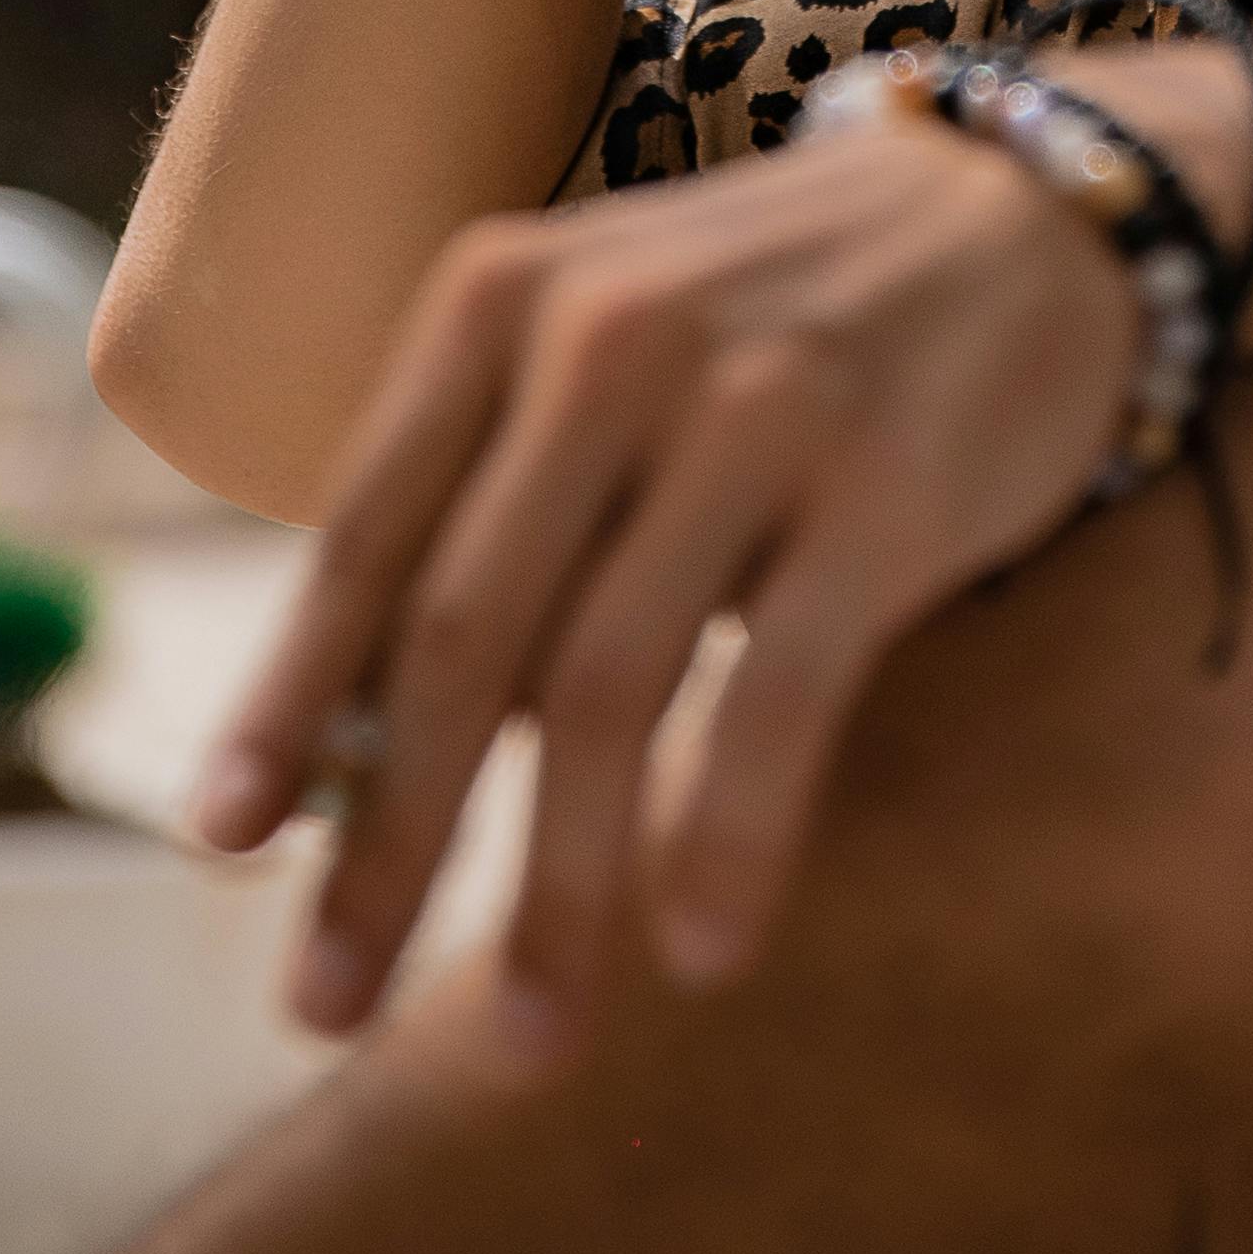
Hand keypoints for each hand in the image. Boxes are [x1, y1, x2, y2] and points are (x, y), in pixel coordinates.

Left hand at [194, 102, 1135, 1046]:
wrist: (1030, 213)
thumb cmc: (778, 320)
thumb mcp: (604, 347)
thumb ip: (496, 508)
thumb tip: (369, 754)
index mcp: (501, 301)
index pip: (365, 536)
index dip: (288, 702)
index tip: (222, 844)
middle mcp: (607, 337)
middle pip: (462, 641)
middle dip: (388, 846)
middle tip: (326, 1007)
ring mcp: (753, 406)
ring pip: (603, 691)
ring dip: (556, 894)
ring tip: (532, 1041)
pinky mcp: (886, 483)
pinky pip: (780, 696)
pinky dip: (728, 840)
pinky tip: (702, 952)